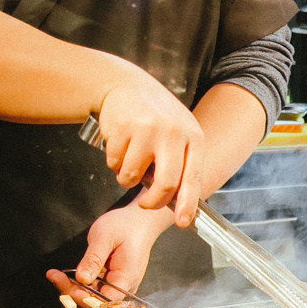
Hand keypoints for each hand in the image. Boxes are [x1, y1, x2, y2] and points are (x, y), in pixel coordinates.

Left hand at [46, 199, 173, 299]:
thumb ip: (93, 258)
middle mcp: (124, 286)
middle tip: (54, 277)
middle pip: (96, 300)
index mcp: (126, 277)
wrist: (140, 220)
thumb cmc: (125, 225)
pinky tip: (63, 275)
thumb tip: (81, 279)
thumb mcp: (105, 236)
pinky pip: (94, 287)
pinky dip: (79, 282)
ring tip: (54, 275)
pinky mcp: (112, 280)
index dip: (85, 298)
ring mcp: (118, 284)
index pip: (105, 300)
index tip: (67, 286)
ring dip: (73, 287)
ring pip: (93, 294)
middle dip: (73, 291)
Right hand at [97, 80, 204, 226]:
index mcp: (192, 136)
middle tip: (146, 204)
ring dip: (126, 177)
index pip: (193, 177)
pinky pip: (114, 164)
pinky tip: (119, 145)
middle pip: (166, 184)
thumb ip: (180, 163)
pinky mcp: (122, 128)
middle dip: (153, 202)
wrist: (125, 85)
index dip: (188, 204)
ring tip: (130, 158)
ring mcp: (147, 129)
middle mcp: (173, 132)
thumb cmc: (153, 116)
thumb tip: (179, 204)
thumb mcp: (177, 132)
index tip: (183, 222)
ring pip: (133, 177)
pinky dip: (113, 162)